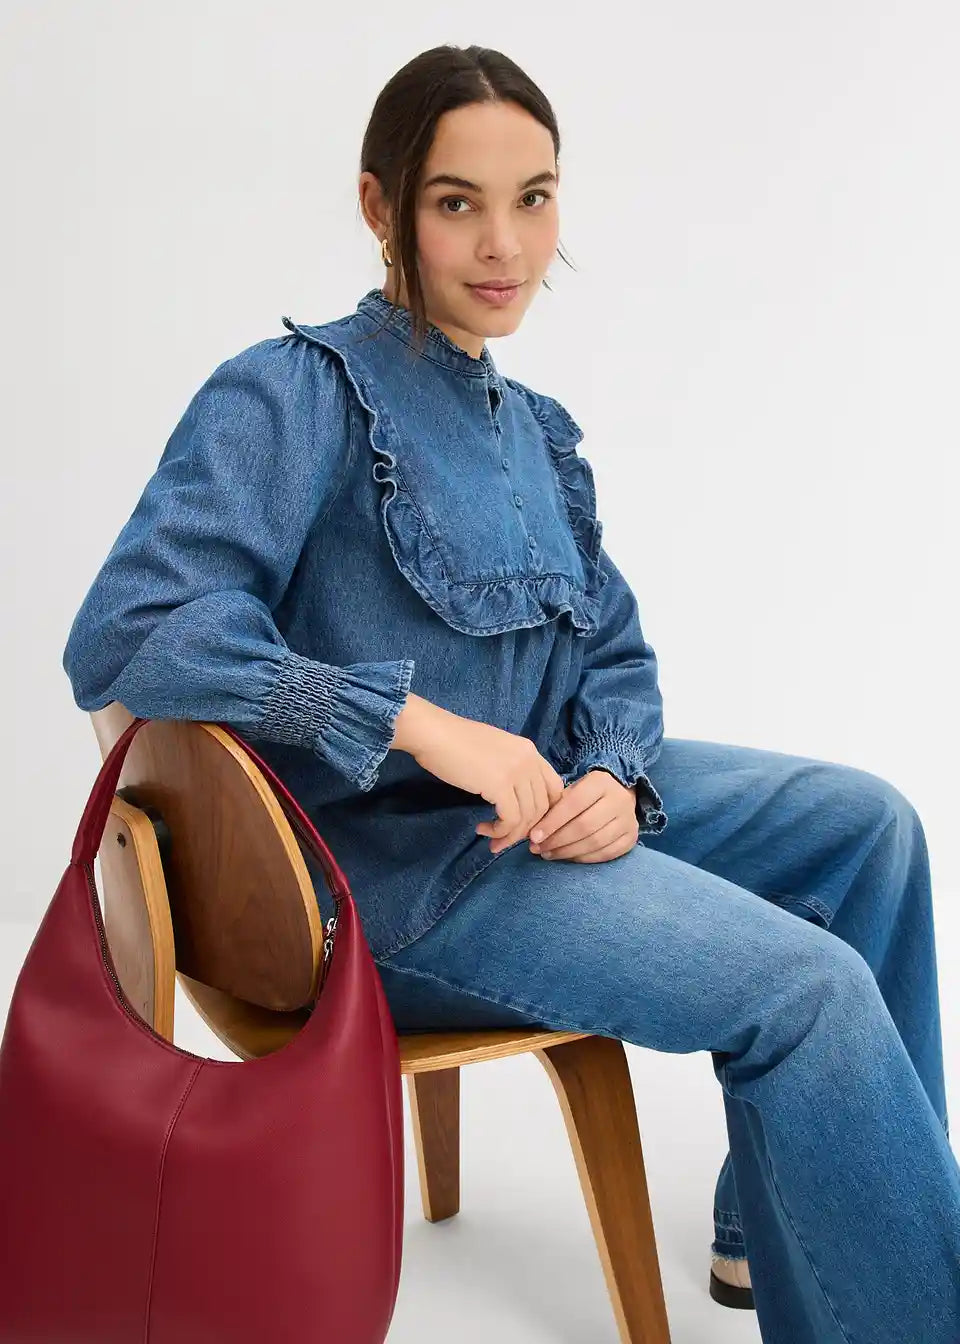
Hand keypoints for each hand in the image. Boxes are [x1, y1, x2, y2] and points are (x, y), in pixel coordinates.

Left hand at [521, 770, 638, 862]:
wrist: (619, 793)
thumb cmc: (587, 793)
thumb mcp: (573, 789)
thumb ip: (556, 805)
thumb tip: (533, 832)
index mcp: (601, 783)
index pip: (573, 804)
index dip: (552, 823)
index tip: (533, 836)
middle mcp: (619, 800)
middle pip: (584, 826)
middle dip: (557, 840)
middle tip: (537, 848)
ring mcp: (628, 821)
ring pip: (595, 842)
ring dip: (567, 852)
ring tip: (548, 854)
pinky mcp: (631, 838)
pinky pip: (605, 854)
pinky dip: (583, 858)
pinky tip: (568, 857)